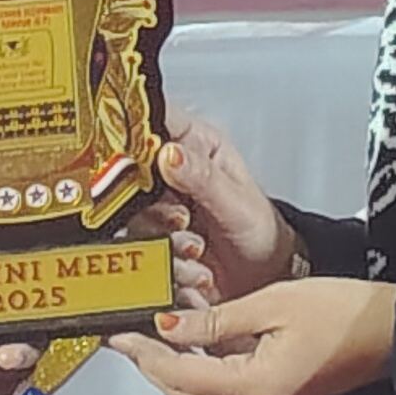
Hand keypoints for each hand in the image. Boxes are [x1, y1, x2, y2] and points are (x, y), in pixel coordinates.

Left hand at [109, 278, 395, 394]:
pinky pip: (226, 388)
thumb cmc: (344, 312)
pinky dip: (200, 368)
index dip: (144, 355)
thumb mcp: (273, 302)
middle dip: (151, 365)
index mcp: (255, 386)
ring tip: (148, 335)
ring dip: (173, 367)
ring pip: (204, 393)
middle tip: (124, 333)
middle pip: (186, 392)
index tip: (117, 333)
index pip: (180, 375)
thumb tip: (168, 324)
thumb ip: (217, 317)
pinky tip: (189, 341)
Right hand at [128, 113, 302, 306]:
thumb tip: (169, 153)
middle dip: (155, 209)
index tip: (136, 162)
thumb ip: (201, 176)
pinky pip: (142, 254)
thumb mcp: (236, 200)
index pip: (151, 119)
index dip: (134, 132)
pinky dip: (170, 267)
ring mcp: (158, 209)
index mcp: (193, 146)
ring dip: (167, 243)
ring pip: (134, 220)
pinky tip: (197, 268)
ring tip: (198, 249)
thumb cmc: (260, 228)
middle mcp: (170, 174)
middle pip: (130, 176)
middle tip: (181, 220)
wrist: (265, 275)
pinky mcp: (153, 241)